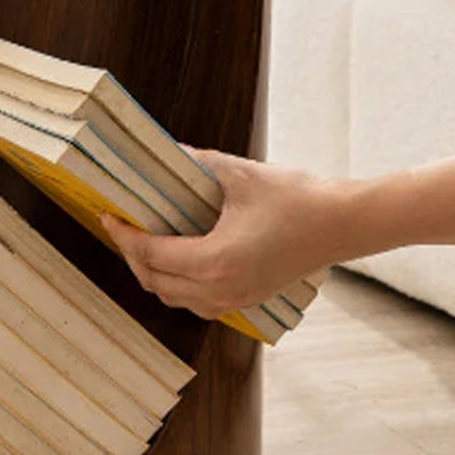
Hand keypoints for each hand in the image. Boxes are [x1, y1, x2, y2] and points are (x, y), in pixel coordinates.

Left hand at [101, 150, 343, 317]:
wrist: (346, 224)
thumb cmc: (299, 198)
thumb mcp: (241, 175)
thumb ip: (199, 163)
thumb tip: (168, 151)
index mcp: (214, 261)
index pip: (151, 254)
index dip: (124, 236)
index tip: (109, 216)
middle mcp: (220, 289)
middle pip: (155, 281)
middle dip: (132, 256)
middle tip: (122, 228)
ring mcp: (234, 300)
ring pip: (174, 298)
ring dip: (152, 274)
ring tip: (143, 244)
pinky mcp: (246, 300)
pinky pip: (196, 302)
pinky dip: (177, 285)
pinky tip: (176, 260)